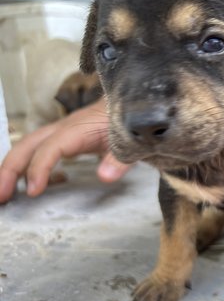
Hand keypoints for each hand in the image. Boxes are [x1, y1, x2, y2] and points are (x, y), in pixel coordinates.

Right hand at [0, 99, 130, 202]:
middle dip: (9, 169)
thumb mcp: (132, 141)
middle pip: (28, 145)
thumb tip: (105, 177)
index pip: (51, 148)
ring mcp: (63, 132)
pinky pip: (41, 150)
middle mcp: (64, 129)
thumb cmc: (131, 121)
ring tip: (4, 194)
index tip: (32, 191)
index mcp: (78, 129)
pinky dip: (30, 166)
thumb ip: (120, 158)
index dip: (39, 168)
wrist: (134, 103)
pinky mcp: (67, 138)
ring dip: (13, 168)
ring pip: (30, 147)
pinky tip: (34, 185)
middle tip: (0, 197)